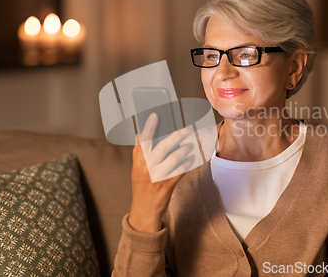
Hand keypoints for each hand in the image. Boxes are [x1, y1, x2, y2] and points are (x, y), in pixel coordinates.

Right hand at [128, 112, 194, 232]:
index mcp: (139, 161)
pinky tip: (192, 158)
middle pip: (162, 148)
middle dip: (175, 137)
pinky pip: (181, 170)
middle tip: (184, 131)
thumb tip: (138, 134)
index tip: (156, 115)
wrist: (144, 211)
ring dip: (185, 150)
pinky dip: (188, 163)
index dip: (149, 127)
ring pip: (174, 159)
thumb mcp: (136, 168)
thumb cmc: (141, 187)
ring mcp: (157, 177)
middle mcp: (147, 168)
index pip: (143, 141)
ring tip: (190, 146)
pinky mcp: (167, 185)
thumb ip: (138, 151)